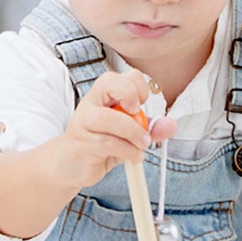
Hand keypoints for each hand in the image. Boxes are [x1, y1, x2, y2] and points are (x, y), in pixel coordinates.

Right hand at [51, 71, 177, 188]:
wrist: (70, 165)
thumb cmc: (100, 144)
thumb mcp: (129, 135)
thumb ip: (150, 128)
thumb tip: (171, 125)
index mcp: (103, 94)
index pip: (123, 75)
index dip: (138, 87)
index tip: (141, 106)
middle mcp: (91, 102)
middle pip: (109, 83)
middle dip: (130, 96)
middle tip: (138, 114)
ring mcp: (84, 121)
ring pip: (111, 119)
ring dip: (134, 134)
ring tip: (142, 145)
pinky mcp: (81, 142)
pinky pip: (109, 143)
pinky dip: (128, 152)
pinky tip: (133, 157)